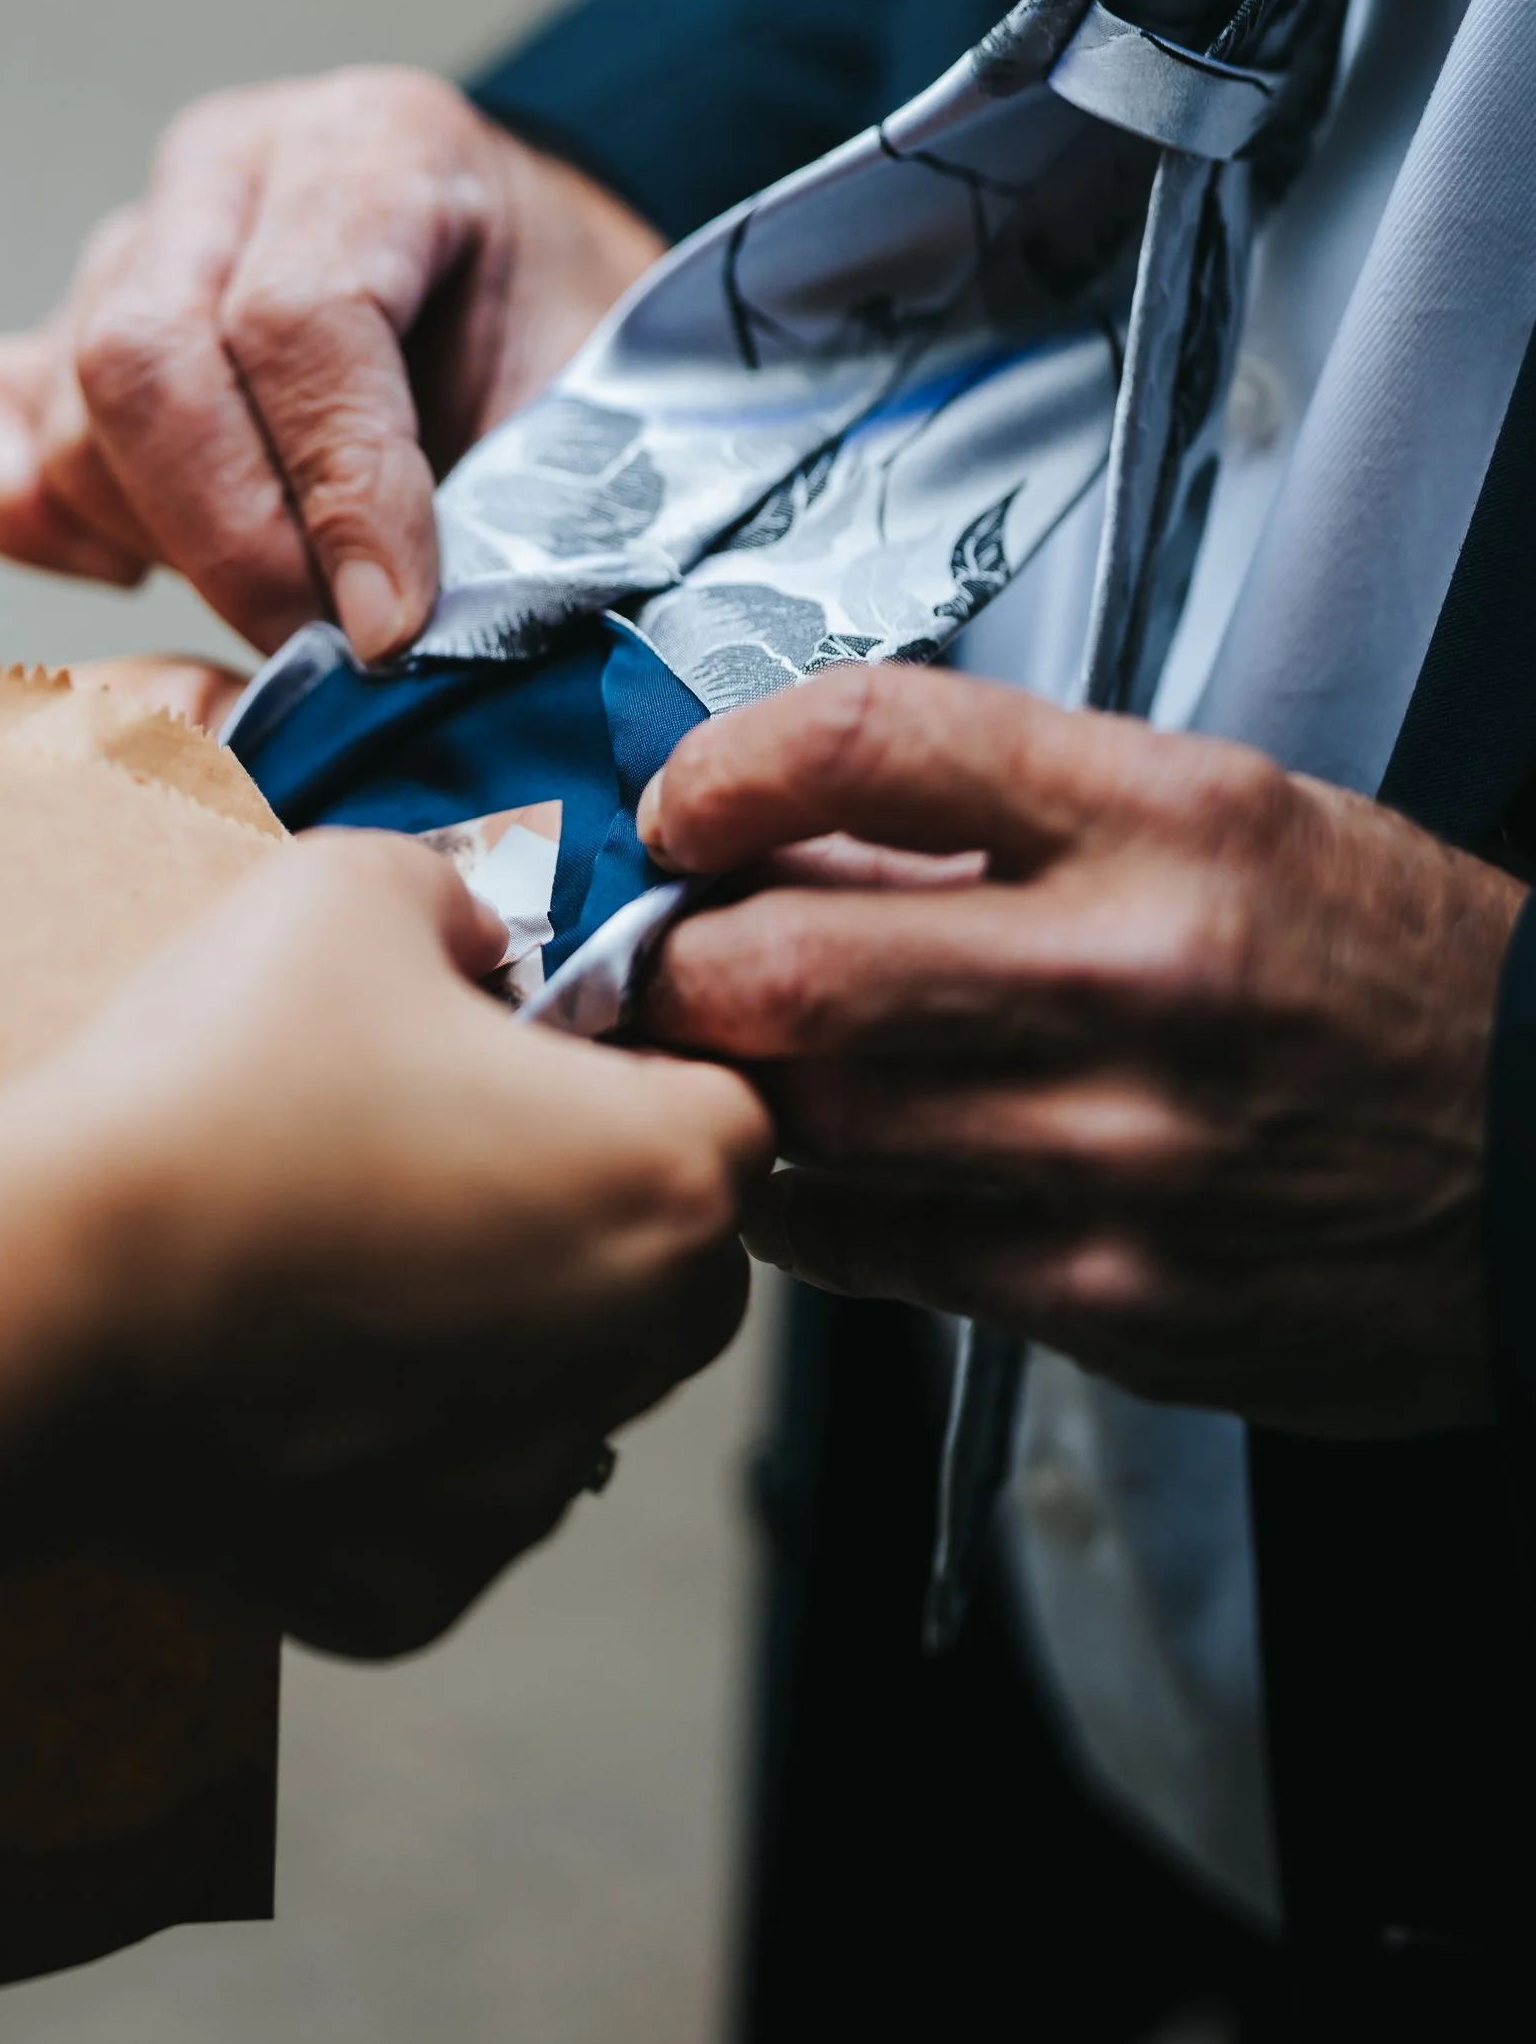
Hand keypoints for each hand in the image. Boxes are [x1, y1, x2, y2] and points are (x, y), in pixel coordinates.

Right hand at [0, 70, 662, 660]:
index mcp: (380, 146)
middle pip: (142, 355)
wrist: (527, 290)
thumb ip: (508, 496)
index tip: (387, 630)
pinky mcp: (54, 319)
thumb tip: (400, 645)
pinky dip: (27, 520)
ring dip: (161, 548)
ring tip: (283, 603)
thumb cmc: (560, 346)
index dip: (339, 492)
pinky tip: (129, 564)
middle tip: (318, 655)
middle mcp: (232, 167)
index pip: (302, 317)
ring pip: (66, 413)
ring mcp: (127, 237)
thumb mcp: (584, 396)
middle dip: (227, 543)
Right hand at [49, 832, 768, 1647]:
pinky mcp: (417, 1590)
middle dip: (588, 1198)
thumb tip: (480, 943)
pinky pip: (444, 1501)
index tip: (534, 1043)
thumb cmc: (210, 1088)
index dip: (639, 1060)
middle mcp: (632, 1357)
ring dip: (497, 1325)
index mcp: (666, 1181)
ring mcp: (523, 1495)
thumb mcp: (350, 886)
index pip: (737, 1109)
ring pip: (562, 1389)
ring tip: (340, 1248)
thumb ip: (462, 897)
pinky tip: (283, 1368)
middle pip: (671, 1264)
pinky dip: (389, 1443)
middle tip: (434, 1137)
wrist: (40, 1303)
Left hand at [630, 663, 1526, 1437]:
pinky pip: (880, 1252)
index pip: (870, 740)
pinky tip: (815, 1174)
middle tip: (653, 957)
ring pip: (809, 1117)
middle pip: (787, 959)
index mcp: (1170, 817)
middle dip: (677, 962)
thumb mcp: (1231, 819)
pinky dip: (810, 1208)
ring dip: (727, 1088)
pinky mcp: (1119, 1303)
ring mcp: (1124, 1155)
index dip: (725, 767)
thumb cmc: (1390, 974)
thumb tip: (787, 833)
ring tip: (725, 1060)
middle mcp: (1138, 976)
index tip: (683, 804)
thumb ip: (1005, 818)